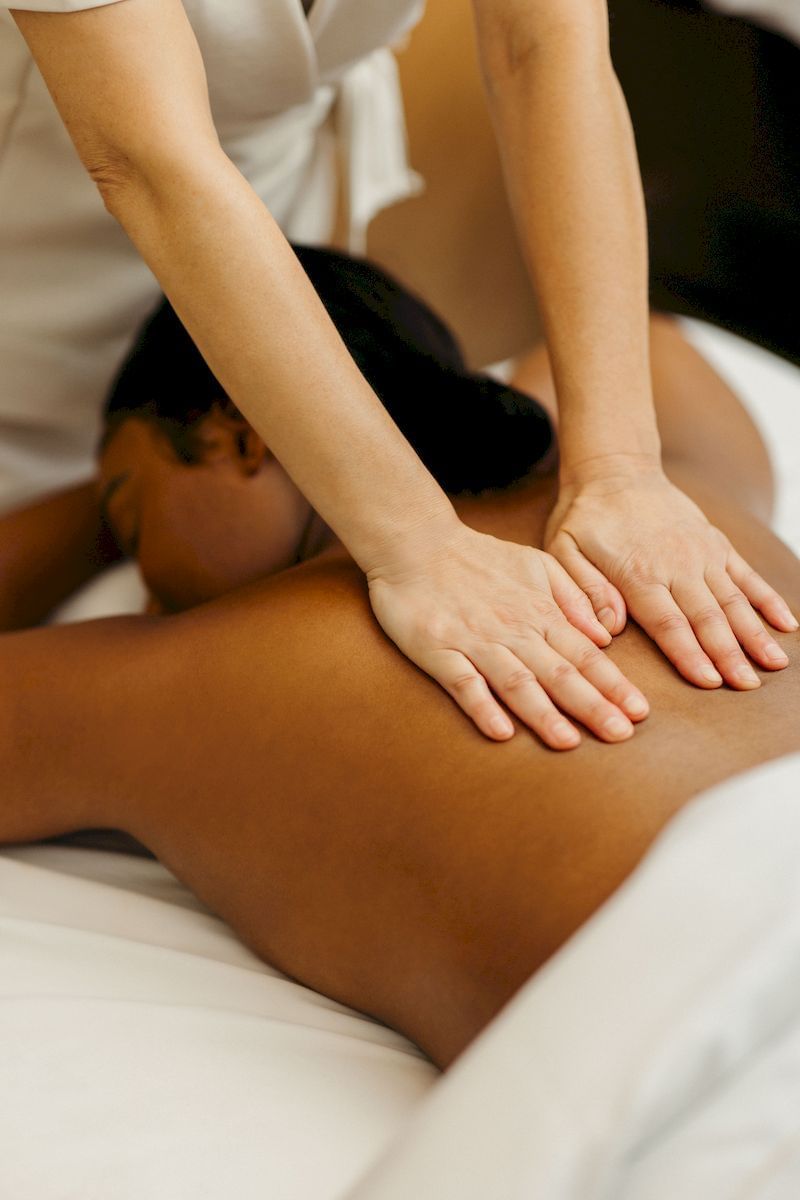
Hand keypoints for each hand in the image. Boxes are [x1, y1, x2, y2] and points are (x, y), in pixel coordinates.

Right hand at [366, 520, 649, 747]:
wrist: (417, 543)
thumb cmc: (479, 559)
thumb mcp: (537, 565)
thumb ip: (574, 596)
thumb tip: (606, 636)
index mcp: (539, 613)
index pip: (585, 655)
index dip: (613, 684)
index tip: (639, 712)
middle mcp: (513, 631)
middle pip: (559, 673)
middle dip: (592, 705)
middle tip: (620, 734)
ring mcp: (475, 642)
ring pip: (516, 682)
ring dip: (543, 713)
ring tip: (568, 742)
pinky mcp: (438, 650)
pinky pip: (463, 683)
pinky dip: (482, 706)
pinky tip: (500, 731)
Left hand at [546, 466, 797, 688]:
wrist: (616, 469)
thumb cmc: (585, 516)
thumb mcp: (563, 549)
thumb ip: (584, 589)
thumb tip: (610, 630)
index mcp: (638, 572)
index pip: (668, 623)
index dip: (690, 654)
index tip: (710, 683)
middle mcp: (678, 564)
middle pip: (707, 617)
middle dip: (729, 655)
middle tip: (746, 686)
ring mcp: (702, 553)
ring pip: (734, 600)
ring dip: (755, 634)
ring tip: (774, 665)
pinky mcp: (716, 543)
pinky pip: (747, 575)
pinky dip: (768, 600)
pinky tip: (787, 625)